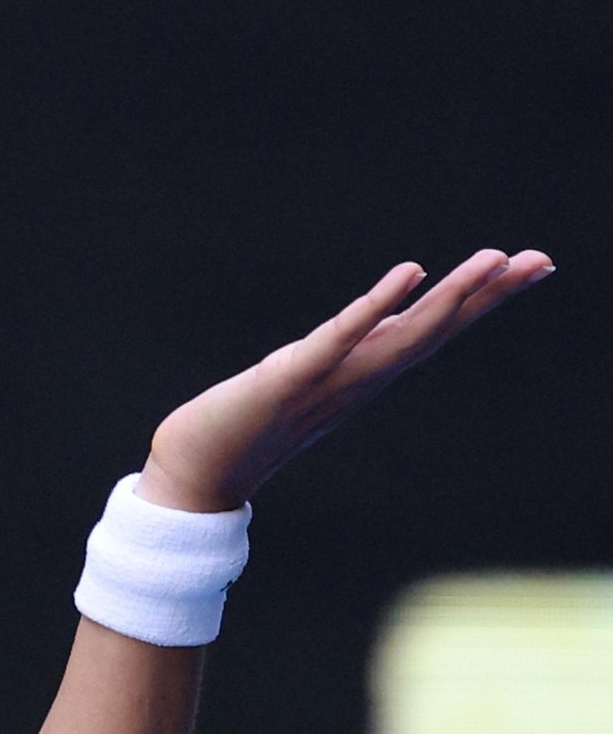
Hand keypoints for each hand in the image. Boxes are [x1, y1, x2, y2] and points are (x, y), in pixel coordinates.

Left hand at [143, 248, 554, 512]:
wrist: (194, 476)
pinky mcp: (288, 379)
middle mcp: (357, 379)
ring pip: (401, 334)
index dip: (482, 300)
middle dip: (486, 295)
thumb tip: (389, 318)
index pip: (433, 330)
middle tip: (539, 259)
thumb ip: (349, 351)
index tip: (534, 266)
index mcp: (363, 375)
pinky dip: (375, 307)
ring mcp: (328, 381)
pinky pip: (338, 340)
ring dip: (449, 296)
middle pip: (433, 330)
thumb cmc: (244, 425)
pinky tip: (409, 273)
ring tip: (491, 258)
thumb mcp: (309, 377)